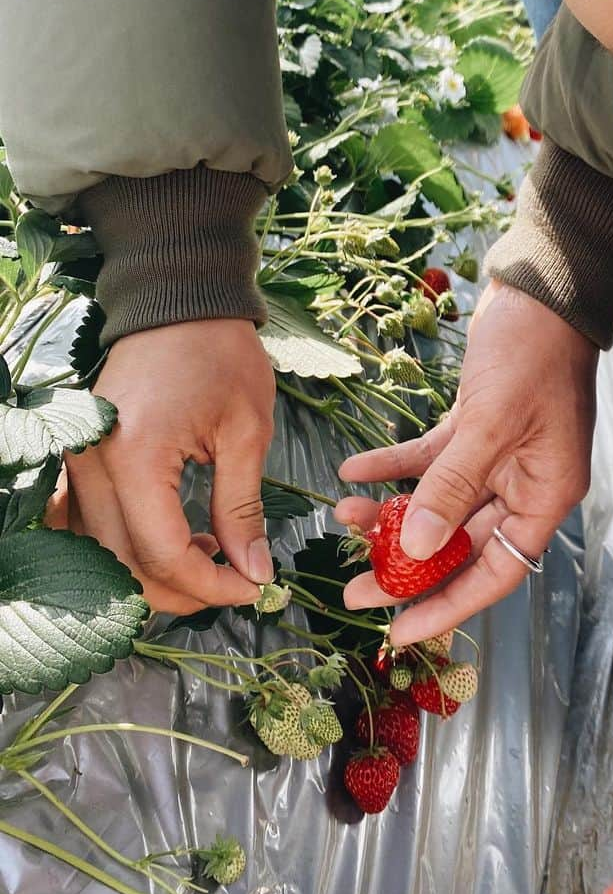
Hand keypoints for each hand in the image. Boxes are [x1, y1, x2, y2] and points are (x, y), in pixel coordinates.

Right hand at [46, 319, 276, 613]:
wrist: (178, 302)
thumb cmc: (219, 356)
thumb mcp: (247, 431)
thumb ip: (243, 508)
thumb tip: (254, 573)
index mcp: (135, 457)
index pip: (162, 554)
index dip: (208, 586)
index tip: (252, 587)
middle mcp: (92, 465)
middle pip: (124, 565)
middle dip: (183, 590)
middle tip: (236, 581)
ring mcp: (77, 463)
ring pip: (103, 554)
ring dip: (155, 573)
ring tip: (212, 554)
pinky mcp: (79, 460)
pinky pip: (91, 527)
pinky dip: (130, 549)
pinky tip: (178, 538)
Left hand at [335, 281, 598, 645]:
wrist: (543, 290)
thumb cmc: (534, 354)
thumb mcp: (491, 425)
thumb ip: (451, 488)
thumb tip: (413, 550)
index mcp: (543, 496)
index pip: (494, 572)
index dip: (446, 606)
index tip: (398, 629)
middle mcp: (522, 484)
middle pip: (461, 544)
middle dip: (405, 566)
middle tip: (353, 587)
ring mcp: (500, 456)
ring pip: (439, 504)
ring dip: (391, 513)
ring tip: (340, 517)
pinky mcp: (477, 426)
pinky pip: (429, 461)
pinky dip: (393, 467)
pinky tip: (352, 471)